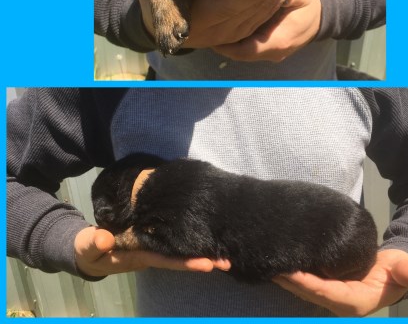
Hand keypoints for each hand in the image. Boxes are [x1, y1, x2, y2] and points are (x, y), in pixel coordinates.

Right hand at [74, 226, 230, 277]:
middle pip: (181, 259)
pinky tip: (207, 236)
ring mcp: (155, 247)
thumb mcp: (86, 248)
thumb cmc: (89, 250)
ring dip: (203, 252)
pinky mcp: (155, 238)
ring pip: (181, 250)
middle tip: (228, 261)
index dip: (186, 262)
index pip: (167, 260)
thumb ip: (92, 243)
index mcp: (140, 256)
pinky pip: (176, 240)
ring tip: (226, 254)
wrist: (90, 249)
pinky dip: (192, 240)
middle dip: (204, 261)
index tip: (208, 264)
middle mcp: (152, 253)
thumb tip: (104, 238)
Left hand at [212, 0, 320, 61]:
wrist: (322, 18)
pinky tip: (224, 28)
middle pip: (240, 54)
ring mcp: (271, 54)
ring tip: (208, 29)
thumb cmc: (310, 5)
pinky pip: (248, 49)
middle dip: (222, 43)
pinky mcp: (268, 50)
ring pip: (243, 52)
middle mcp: (274, 53)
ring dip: (228, 43)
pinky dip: (236, 40)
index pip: (246, 50)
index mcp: (280, 41)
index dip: (226, 43)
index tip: (210, 32)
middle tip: (202, 30)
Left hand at [272, 249, 407, 316]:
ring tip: (266, 262)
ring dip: (284, 277)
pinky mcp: (325, 285)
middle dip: (288, 280)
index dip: (307, 283)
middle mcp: (338, 301)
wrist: (393, 271)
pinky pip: (305, 280)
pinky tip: (276, 262)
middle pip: (308, 291)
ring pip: (303, 287)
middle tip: (268, 264)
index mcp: (354, 301)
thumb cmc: (397, 269)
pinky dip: (290, 273)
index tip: (289, 271)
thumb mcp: (404, 269)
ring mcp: (330, 294)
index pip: (325, 293)